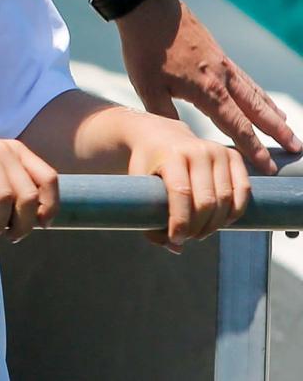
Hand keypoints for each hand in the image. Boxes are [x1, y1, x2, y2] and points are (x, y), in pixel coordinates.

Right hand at [0, 135, 60, 242]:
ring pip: (7, 196)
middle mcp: (2, 147)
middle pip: (28, 194)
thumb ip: (12, 187)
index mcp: (15, 151)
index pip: (49, 179)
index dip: (50, 206)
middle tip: (10, 238)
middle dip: (23, 224)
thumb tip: (37, 219)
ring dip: (0, 223)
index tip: (42, 226)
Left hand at [117, 0, 298, 173]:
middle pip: (257, 111)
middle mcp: (223, 78)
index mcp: (208, 91)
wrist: (148, 8)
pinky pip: (246, 78)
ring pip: (255, 92)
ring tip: (287, 126)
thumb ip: (165, 115)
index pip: (238, 127)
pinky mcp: (219, 53)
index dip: (254, 149)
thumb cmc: (145, 49)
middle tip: (297, 148)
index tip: (269, 166)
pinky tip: (260, 96)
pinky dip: (259, 91)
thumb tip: (179, 138)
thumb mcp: (147, 87)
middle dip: (277, 132)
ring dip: (272, 112)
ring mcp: (224, 63)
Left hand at [118, 111, 249, 250]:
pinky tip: (223, 221)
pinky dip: (235, 211)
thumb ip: (149, 217)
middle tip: (189, 237)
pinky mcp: (232, 155)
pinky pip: (243, 189)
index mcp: (171, 154)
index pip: (181, 194)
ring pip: (225, 199)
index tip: (176, 239)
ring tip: (202, 232)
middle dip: (199, 227)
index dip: (181, 222)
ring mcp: (217, 151)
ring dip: (216, 223)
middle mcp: (197, 150)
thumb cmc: (147, 164)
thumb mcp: (138, 185)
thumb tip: (174, 248)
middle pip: (206, 201)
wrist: (159, 134)